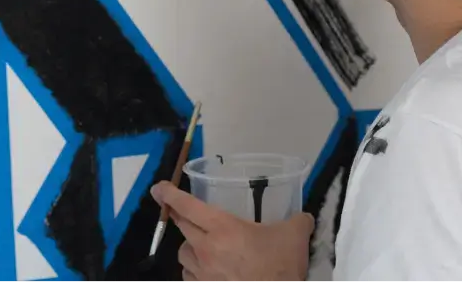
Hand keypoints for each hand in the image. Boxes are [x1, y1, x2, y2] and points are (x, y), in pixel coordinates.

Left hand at [151, 181, 313, 281]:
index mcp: (222, 228)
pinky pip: (189, 276)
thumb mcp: (294, 237)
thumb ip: (297, 220)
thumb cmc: (280, 268)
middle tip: (179, 210)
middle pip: (181, 226)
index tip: (158, 188)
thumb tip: (303, 217)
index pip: (187, 206)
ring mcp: (202, 273)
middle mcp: (205, 248)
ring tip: (202, 245)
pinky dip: (194, 270)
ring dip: (188, 245)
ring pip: (183, 253)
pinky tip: (207, 270)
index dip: (170, 194)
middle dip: (178, 216)